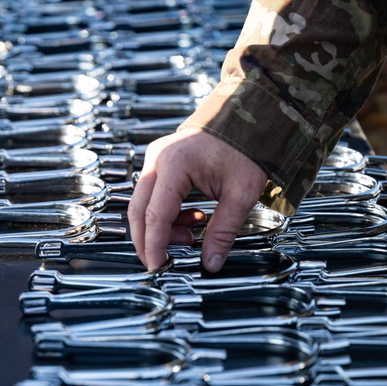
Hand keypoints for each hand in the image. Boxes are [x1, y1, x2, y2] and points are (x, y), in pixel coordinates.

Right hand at [128, 128, 267, 272]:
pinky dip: (167, 214)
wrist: (248, 119)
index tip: (157, 266)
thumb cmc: (246, 147)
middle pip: (138, 211)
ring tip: (191, 235)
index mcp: (174, 165)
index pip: (154, 216)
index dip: (153, 246)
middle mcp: (157, 159)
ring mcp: (156, 158)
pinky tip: (192, 218)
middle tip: (163, 261)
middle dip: (148, 241)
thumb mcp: (240, 194)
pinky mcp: (161, 162)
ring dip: (162, 227)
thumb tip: (211, 262)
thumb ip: (223, 231)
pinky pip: (154, 195)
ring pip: (144, 204)